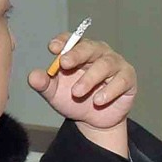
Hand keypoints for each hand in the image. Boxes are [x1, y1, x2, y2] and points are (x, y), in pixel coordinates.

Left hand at [29, 33, 136, 153]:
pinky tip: (98, 100)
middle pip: (89, 47)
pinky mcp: (128, 78)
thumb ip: (44, 84)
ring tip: (77, 93)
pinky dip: (110, 90)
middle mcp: (98, 53)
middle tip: (64, 63)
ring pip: (105, 64)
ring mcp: (115, 64)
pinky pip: (121, 80)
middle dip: (77, 54)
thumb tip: (33, 76)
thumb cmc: (74, 100)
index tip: (53, 48)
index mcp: (79, 52)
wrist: (94, 121)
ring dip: (90, 78)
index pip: (72, 40)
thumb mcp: (55, 94)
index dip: (63, 41)